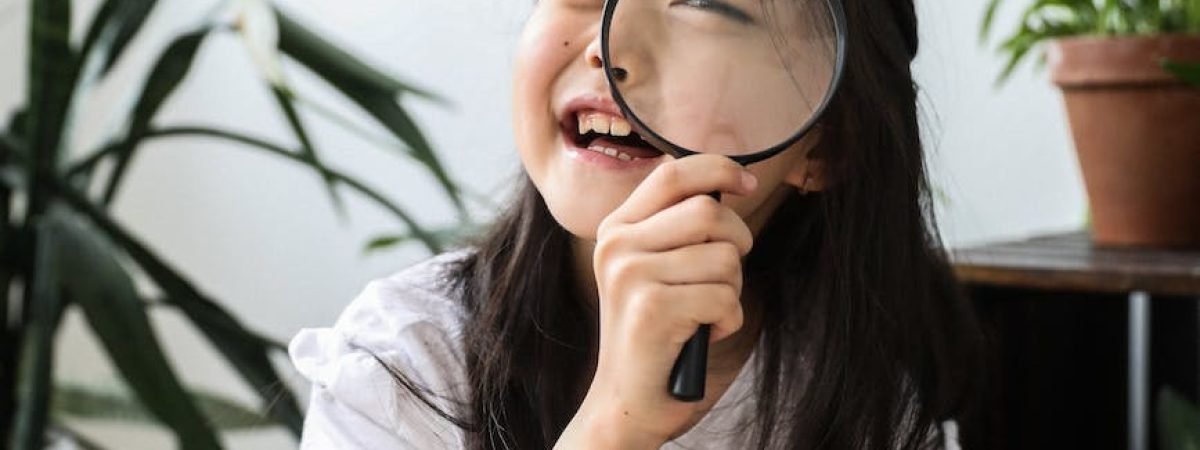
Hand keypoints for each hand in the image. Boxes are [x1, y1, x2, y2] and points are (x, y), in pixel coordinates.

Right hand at [556, 155, 756, 448]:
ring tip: (706, 310)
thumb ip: (675, 227)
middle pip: (708, 212)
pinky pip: (724, 296)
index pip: (672, 173)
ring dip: (732, 288)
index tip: (748, 183)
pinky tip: (704, 333)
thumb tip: (725, 184)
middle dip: (737, 243)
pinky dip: (728, 319)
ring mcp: (630, 275)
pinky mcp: (651, 308)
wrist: (629, 397)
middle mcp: (616, 245)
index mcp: (616, 228)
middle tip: (725, 273)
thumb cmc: (656, 331)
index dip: (718, 169)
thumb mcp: (653, 268)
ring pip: (724, 257)